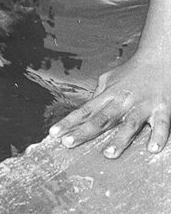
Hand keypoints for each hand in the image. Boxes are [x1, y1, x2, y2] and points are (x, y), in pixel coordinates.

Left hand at [48, 49, 170, 157]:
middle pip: (101, 119)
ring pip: (129, 124)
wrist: (159, 59)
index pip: (84, 110)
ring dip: (119, 140)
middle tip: (68, 143)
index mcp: (108, 94)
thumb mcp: (109, 79)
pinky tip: (152, 149)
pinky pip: (161, 126)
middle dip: (84, 132)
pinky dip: (158, 137)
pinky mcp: (162, 109)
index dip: (68, 122)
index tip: (53, 133)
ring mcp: (142, 105)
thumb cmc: (132, 71)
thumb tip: (86, 107)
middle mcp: (123, 101)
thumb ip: (99, 94)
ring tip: (108, 154)